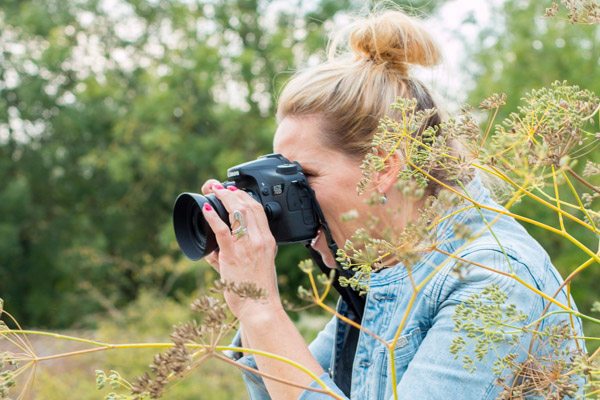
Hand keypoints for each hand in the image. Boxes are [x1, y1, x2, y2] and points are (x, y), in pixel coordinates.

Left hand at [200, 180, 280, 321]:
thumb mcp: (255, 268)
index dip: (245, 196)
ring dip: (223, 197)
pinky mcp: (233, 255)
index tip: (233, 191)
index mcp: (267, 241)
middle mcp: (259, 240)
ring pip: (237, 212)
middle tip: (218, 186)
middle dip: (232, 191)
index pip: (259, 210)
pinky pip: (222, 230)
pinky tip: (205, 209)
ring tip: (212, 189)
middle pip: (248, 205)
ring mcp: (247, 246)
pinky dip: (212, 217)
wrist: (261, 309)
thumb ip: (233, 257)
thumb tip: (212, 253)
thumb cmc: (258, 292)